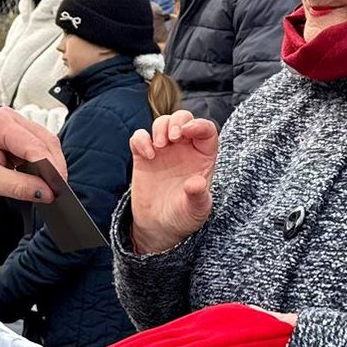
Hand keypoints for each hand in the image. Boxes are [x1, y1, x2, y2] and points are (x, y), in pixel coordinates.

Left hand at [0, 106, 67, 205]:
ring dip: (51, 166)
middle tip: (59, 191)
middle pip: (45, 142)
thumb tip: (45, 192)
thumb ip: (16, 186)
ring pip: (46, 145)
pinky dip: (44, 166)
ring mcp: (15, 128)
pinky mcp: (18, 140)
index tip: (57, 188)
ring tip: (52, 188)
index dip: (49, 167)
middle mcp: (10, 120)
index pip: (34, 145)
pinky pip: (39, 151)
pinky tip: (43, 181)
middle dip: (54, 166)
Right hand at [128, 111, 219, 254]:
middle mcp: (184, 149)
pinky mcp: (143, 156)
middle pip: (183, 118)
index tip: (187, 132)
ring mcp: (163, 151)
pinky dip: (140, 140)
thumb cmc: (183, 217)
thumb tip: (197, 183)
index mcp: (203, 157)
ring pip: (162, 122)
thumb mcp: (196, 211)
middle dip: (177, 121)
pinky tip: (146, 155)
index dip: (199, 125)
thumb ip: (199, 197)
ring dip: (159, 127)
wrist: (159, 227)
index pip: (206, 131)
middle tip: (172, 139)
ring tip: (158, 147)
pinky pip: (140, 136)